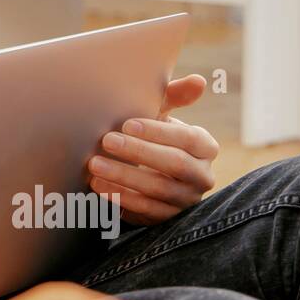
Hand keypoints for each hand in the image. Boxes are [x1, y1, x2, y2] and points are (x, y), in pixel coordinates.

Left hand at [83, 74, 219, 227]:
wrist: (147, 172)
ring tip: (94, 165)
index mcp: (205, 146)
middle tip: (106, 141)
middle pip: (175, 164)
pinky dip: (122, 199)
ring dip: (124, 177)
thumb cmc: (153, 136)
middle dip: (139, 152)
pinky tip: (100, 188)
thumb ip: (175, 96)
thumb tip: (199, 81)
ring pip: (158, 190)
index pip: (187, 138)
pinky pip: (147, 212)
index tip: (126, 124)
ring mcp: (187, 200)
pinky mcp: (169, 219)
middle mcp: (202, 175)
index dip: (158, 132)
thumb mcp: (162, 115)